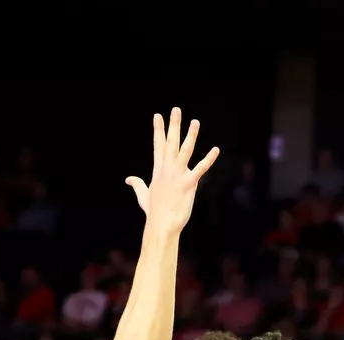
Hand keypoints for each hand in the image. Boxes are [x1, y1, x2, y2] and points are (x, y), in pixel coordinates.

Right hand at [125, 108, 219, 235]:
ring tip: (195, 121)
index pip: (158, 145)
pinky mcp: (188, 185)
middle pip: (171, 143)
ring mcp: (178, 176)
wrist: (161, 225)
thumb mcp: (143, 195)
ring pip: (185, 151)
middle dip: (173, 125)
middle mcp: (167, 169)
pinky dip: (208, 159)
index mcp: (158, 170)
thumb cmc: (154, 212)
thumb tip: (128, 179)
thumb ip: (137, 184)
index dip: (158, 129)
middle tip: (176, 109)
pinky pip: (200, 169)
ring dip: (190, 135)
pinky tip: (215, 150)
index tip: (158, 115)